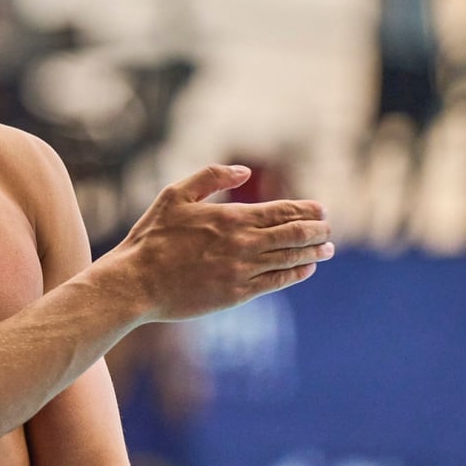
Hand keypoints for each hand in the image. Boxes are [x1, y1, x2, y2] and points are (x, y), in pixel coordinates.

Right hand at [111, 164, 332, 321]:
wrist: (136, 283)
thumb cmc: (152, 237)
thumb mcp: (175, 194)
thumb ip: (211, 177)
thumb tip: (245, 171)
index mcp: (231, 217)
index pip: (283, 210)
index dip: (307, 210)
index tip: (322, 210)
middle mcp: (243, 244)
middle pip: (295, 234)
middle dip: (318, 230)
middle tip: (328, 229)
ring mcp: (242, 271)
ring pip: (290, 259)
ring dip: (314, 253)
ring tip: (327, 249)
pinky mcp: (236, 294)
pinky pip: (276, 283)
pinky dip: (296, 274)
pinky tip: (305, 269)